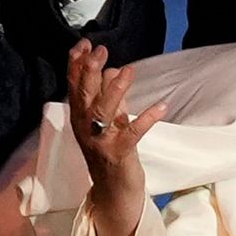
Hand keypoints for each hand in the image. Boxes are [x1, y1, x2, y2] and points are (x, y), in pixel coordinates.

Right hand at [67, 40, 169, 235]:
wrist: (114, 192)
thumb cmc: (111, 151)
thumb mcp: (108, 120)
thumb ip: (110, 96)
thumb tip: (114, 68)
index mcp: (80, 118)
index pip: (74, 86)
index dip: (77, 64)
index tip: (84, 43)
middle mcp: (85, 128)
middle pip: (84, 96)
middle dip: (90, 71)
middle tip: (100, 49)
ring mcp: (100, 142)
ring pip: (103, 112)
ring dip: (115, 90)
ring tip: (128, 70)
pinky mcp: (119, 155)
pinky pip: (132, 134)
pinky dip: (147, 119)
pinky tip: (162, 106)